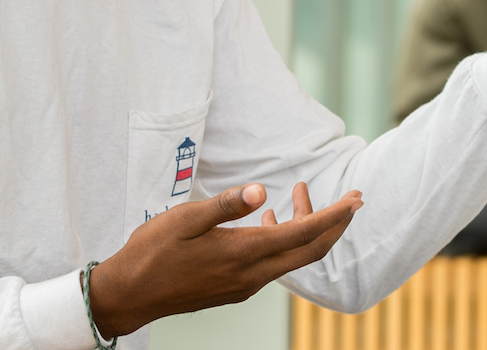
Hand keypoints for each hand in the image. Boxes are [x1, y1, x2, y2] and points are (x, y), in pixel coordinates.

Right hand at [88, 182, 362, 335]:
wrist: (130, 295)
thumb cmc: (152, 252)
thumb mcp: (185, 219)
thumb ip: (227, 205)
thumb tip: (262, 191)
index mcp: (243, 253)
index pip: (303, 234)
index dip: (334, 216)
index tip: (356, 199)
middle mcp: (251, 275)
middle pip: (309, 251)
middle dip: (335, 224)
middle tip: (353, 199)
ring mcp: (244, 285)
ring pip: (291, 258)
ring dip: (306, 229)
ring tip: (300, 194)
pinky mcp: (234, 289)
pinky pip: (273, 265)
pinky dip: (283, 241)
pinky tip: (269, 220)